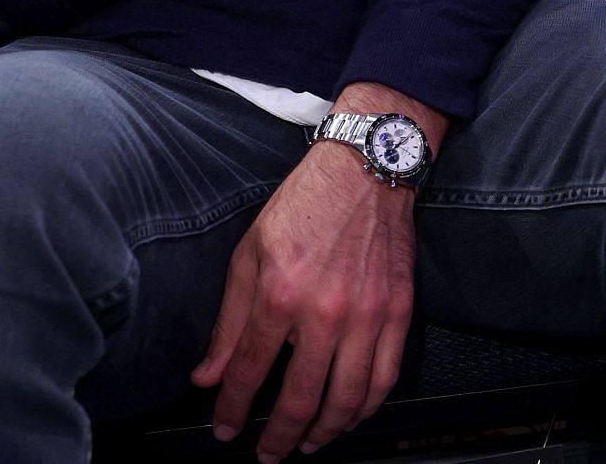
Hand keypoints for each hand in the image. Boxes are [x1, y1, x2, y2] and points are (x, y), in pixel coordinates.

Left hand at [191, 96, 421, 458]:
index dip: (232, 411)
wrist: (366, 170)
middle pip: (299, 401)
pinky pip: (385, 378)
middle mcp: (325, 313)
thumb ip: (229, 320)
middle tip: (268, 454)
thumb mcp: (249, 253)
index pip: (249, 373)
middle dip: (278, 439)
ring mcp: (367, 316)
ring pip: (346, 400)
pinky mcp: (398, 312)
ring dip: (323, 434)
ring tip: (308, 444)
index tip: (225, 429)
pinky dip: (366, 408)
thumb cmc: (305, 205)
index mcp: (279, 295)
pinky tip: (350, 415)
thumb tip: (208, 375)